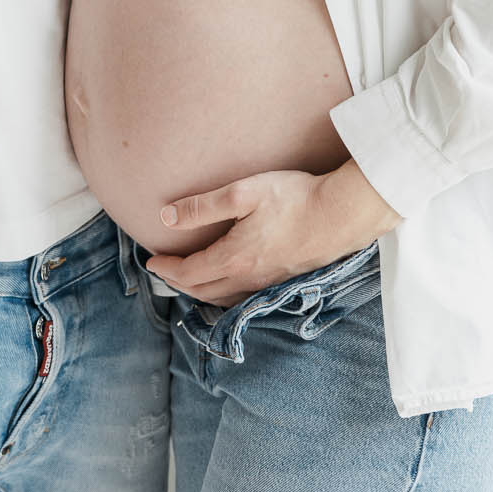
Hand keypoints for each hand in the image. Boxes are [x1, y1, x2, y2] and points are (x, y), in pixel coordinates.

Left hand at [145, 161, 399, 305]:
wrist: (341, 214)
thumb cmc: (293, 198)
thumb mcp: (243, 193)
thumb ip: (203, 206)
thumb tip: (166, 217)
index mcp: (234, 258)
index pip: (189, 273)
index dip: (166, 268)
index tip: (151, 260)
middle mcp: (248, 278)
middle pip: (203, 291)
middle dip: (179, 283)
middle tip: (164, 270)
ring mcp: (267, 283)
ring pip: (223, 298)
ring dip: (200, 291)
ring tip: (189, 278)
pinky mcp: (283, 280)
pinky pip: (243, 297)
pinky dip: (224, 295)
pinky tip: (227, 283)